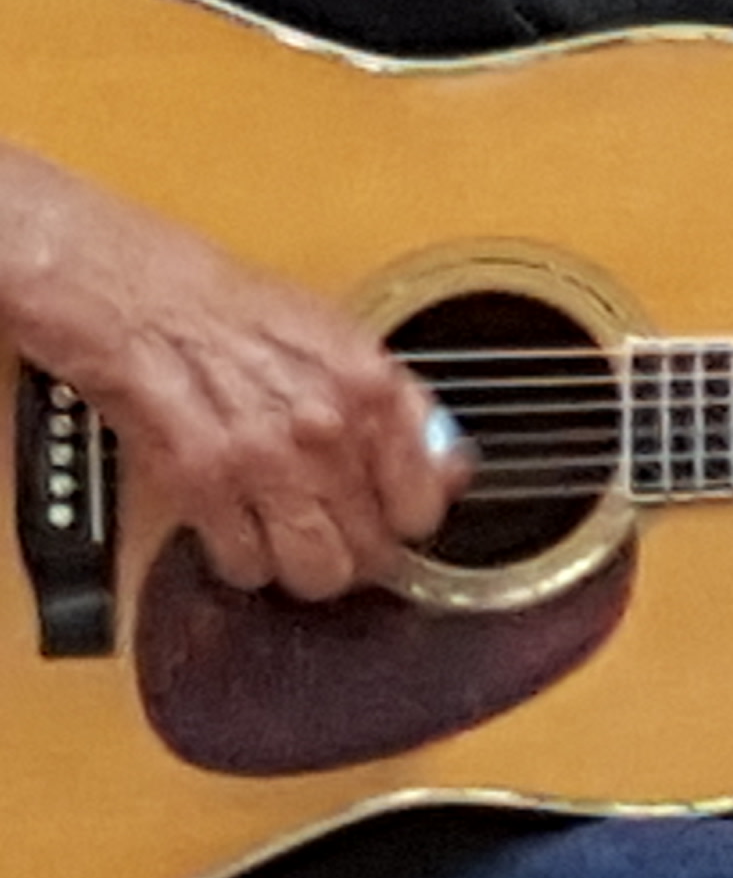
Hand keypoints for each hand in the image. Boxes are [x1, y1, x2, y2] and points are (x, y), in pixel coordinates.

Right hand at [0, 154, 459, 601]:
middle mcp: (326, 432)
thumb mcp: (344, 339)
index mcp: (373, 388)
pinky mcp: (201, 490)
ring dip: (307, 568)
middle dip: (360, 553)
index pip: (424, 501)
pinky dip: (245, 561)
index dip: (409, 519)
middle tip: (344, 541)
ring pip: (315, 572)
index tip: (397, 520)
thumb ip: (397, 406)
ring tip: (296, 545)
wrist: (145, 304)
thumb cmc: (237, 313)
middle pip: (372, 549)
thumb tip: (442, 464)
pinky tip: (241, 532)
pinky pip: (245, 565)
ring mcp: (263, 465)